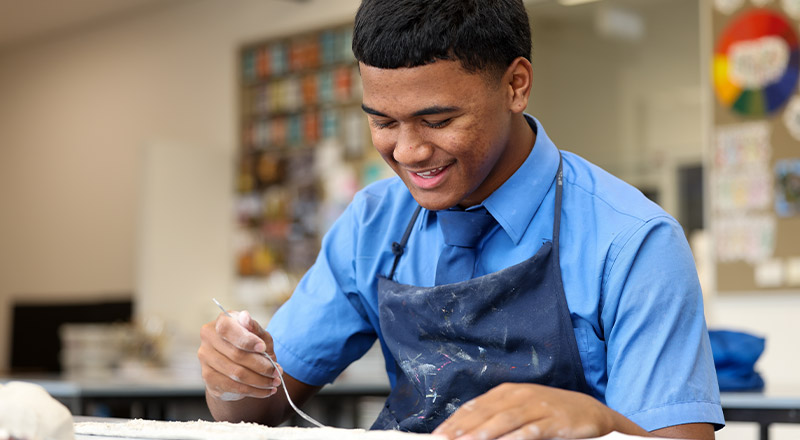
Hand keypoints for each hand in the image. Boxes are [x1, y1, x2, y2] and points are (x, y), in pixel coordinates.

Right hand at [198, 310, 282, 401]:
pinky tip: (266, 391)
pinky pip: (233, 387)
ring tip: (275, 383)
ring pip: (236, 373)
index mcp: (221, 322)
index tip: (263, 348)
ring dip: (260, 381)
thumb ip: (254, 328)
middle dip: (262, 365)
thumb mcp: (259, 335)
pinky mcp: (208, 378)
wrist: (238, 365)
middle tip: (278, 372)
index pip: (228, 329)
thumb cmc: (251, 344)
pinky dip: (254, 391)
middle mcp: (208, 339)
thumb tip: (246, 317)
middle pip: (236, 355)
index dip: (246, 340)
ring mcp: (205, 359)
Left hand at [432, 383, 621, 439]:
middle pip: (485, 413)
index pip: (474, 407)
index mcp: (507, 392)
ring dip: (483, 433)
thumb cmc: (549, 412)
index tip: (437, 435)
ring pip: (504, 420)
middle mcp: (519, 396)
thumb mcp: (520, 410)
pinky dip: (516, 437)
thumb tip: (466, 433)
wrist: (591, 411)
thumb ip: (495, 418)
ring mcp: (537, 406)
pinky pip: (532, 430)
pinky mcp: (554, 421)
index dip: (454, 421)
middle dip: (462, 428)